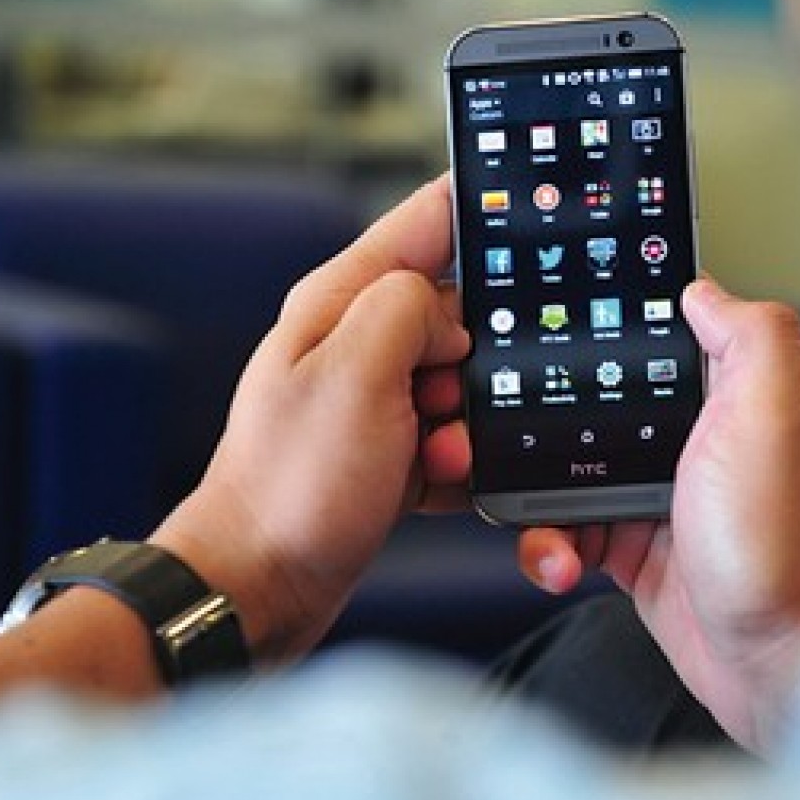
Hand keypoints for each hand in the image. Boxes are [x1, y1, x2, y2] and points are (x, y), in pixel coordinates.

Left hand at [152, 178, 472, 663]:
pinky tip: (442, 484)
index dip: (485, 207)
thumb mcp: (353, 374)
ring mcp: (376, 399)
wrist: (259, 591)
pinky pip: (459, 437)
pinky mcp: (394, 451)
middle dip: (480, 355)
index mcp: (341, 300)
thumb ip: (409, 309)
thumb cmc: (291, 489)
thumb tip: (454, 317)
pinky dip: (463, 462)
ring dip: (471, 419)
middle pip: (461, 310)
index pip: (428, 219)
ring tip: (434, 454)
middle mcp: (358, 340)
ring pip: (468, 380)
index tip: (540, 214)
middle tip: (450, 398)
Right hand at [519, 280, 799, 752]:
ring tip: (540, 516)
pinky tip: (560, 559)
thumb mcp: (775, 414)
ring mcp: (669, 497)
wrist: (776, 669)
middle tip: (510, 432)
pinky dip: (552, 544)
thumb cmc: (782, 549)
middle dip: (550, 418)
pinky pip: (572, 529)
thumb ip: (750, 335)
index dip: (608, 335)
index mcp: (739, 396)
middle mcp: (704, 441)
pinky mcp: (640, 549)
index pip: (662, 339)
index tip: (554, 338)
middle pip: (604, 401)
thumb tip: (703, 289)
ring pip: (575, 468)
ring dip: (542, 492)